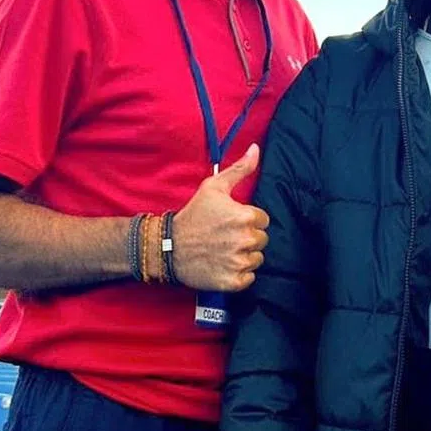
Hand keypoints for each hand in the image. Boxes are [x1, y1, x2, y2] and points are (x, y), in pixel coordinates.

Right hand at [171, 145, 268, 291]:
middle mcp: (245, 239)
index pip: (263, 220)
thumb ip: (239, 169)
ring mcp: (239, 262)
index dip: (248, 220)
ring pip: (256, 259)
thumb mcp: (213, 187)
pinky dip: (239, 274)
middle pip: (262, 240)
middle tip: (226, 237)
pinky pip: (249, 278)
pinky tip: (224, 265)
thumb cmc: (193, 215)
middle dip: (247, 238)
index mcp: (245, 216)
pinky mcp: (233, 281)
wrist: (167, 247)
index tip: (231, 222)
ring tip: (224, 250)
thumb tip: (256, 149)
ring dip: (244, 256)